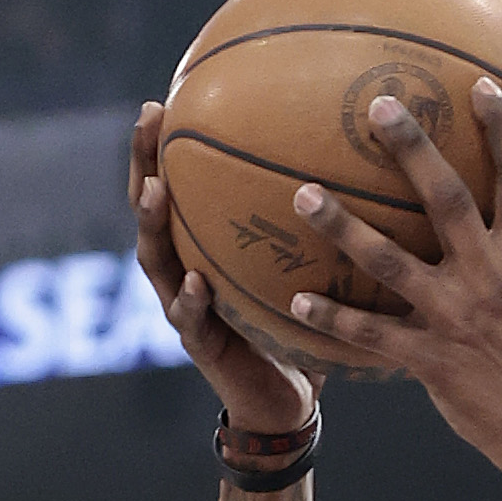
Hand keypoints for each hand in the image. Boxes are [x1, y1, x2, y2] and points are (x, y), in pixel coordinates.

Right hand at [131, 100, 315, 444]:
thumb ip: (314, 226)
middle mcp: (183, 270)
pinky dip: (189, 301)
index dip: (165, 146)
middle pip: (152, 210)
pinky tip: (193, 282)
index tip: (164, 99)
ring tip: (155, 190)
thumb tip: (357, 166)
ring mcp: (185, 309)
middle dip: (145, 163)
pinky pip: (191, 322)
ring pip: (156, 260)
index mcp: (202, 248)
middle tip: (148, 120)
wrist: (284, 401)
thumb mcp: (305, 270)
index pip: (177, 186)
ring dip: (153, 224)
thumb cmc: (297, 326)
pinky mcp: (203, 348)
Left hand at [274, 85, 501, 491]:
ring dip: (343, 227)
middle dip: (412, 148)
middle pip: (447, 198)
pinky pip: (373, 334)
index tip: (481, 85)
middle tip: (376, 105)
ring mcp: (456, 317)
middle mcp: (491, 277)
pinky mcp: (431, 359)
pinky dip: (334, 319)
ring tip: (302, 194)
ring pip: (391, 261)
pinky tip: (297, 301)